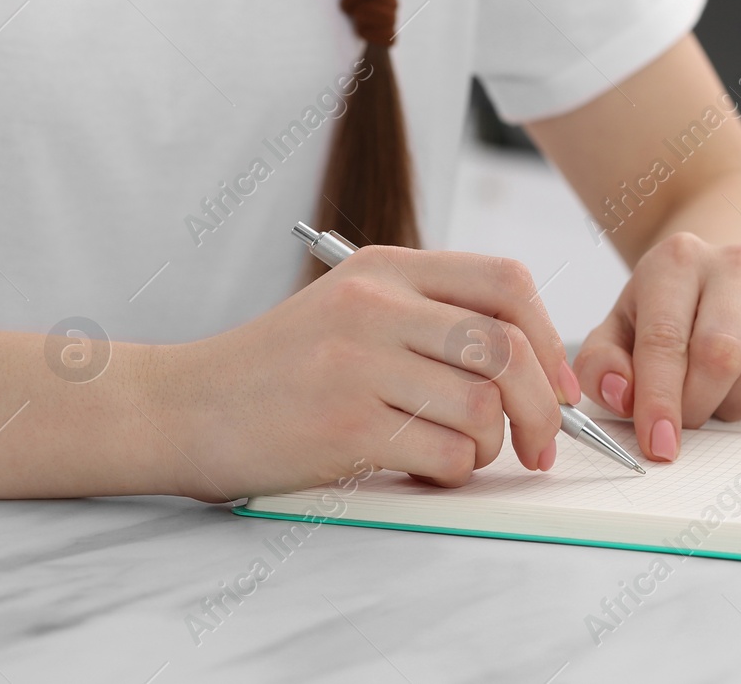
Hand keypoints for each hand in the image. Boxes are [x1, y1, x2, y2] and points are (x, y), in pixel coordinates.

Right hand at [156, 246, 577, 499]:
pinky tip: (424, 470)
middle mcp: (376, 304)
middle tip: (540, 445)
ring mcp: (358, 362)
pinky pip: (445, 454)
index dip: (549, 339)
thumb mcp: (352, 309)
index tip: (560, 386)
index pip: (507, 283)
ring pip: (482, 407)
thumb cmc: (278, 368)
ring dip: (491, 446)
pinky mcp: (343, 424)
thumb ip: (431, 318)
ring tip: (461, 455)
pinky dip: (453, 473)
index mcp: (386, 267)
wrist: (180, 407)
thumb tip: (535, 366)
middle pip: (507, 349)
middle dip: (544, 407)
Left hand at [573, 233, 740, 462]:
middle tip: (689, 416)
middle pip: (722, 355)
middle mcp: (736, 262)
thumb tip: (619, 394)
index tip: (658, 445)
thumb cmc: (672, 309)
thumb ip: (603, 365)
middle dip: (700, 405)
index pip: (666, 339)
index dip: (660, 400)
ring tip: (722, 396)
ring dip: (740, 404)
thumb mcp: (622, 328)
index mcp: (677, 261)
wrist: (732, 271)